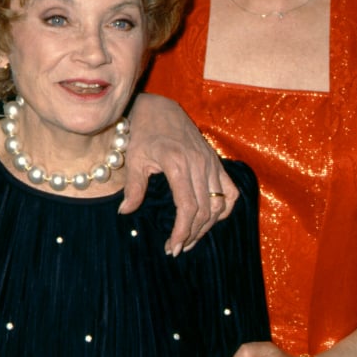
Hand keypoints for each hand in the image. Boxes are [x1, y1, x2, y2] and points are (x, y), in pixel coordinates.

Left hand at [119, 93, 237, 254]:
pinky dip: (225, 208)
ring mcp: (211, 162)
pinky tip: (211, 220)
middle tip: (178, 248)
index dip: (182, 231)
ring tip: (191, 239)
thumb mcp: (134, 160)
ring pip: (219, 204)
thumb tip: (124, 212)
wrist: (159, 109)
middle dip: (193, 234)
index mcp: (178, 165)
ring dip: (207, 226)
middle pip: (205, 210)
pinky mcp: (216, 161)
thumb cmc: (143, 133)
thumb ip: (133, 188)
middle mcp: (199, 164)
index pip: (188, 207)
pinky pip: (231, 191)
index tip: (173, 247)